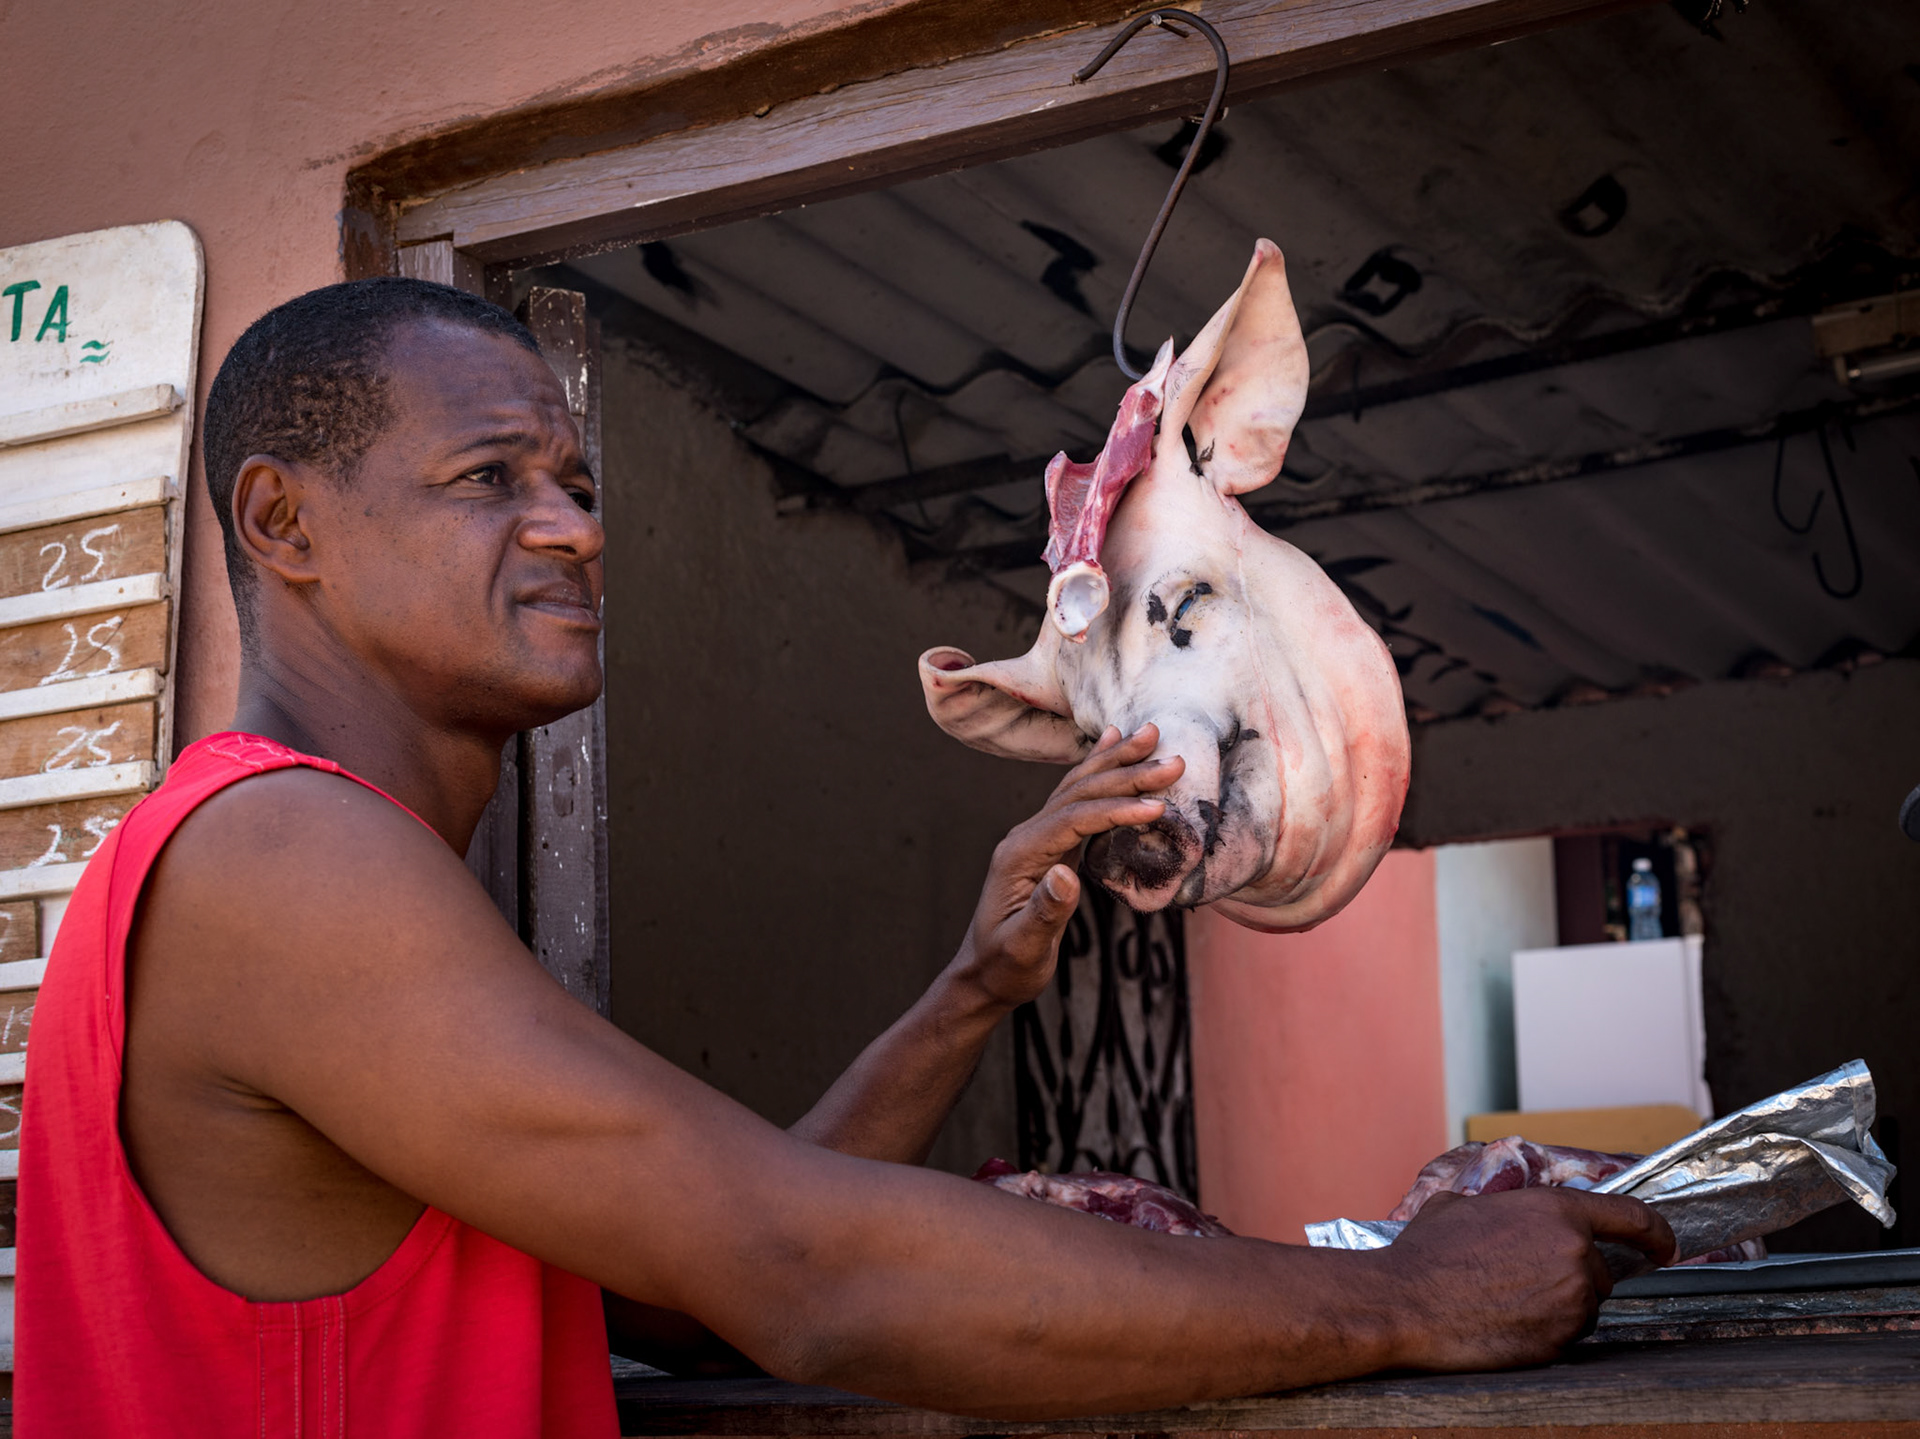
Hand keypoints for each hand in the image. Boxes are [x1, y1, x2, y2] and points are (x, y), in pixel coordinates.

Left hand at [949, 726, 1182, 1010]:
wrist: (985, 973)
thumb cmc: (1006, 966)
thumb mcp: (1024, 947)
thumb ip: (1045, 912)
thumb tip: (1066, 875)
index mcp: (1020, 855)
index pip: (1073, 820)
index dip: (1115, 810)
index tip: (1157, 807)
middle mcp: (1025, 836)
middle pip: (1079, 793)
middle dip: (1126, 774)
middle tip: (1173, 760)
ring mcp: (1036, 837)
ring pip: (1078, 788)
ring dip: (1115, 761)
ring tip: (1151, 735)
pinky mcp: (1049, 844)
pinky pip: (1077, 800)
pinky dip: (1097, 772)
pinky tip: (1111, 746)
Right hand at [1377, 1188, 1676, 1370]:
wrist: (1406, 1304)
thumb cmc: (1426, 1253)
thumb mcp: (1462, 1206)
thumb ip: (1504, 1209)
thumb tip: (1504, 1216)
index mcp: (1555, 1211)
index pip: (1631, 1216)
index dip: (1656, 1232)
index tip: (1666, 1246)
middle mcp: (1574, 1254)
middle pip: (1598, 1271)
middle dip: (1569, 1275)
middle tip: (1522, 1279)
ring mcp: (1570, 1301)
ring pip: (1582, 1305)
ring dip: (1557, 1304)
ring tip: (1505, 1301)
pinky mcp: (1559, 1341)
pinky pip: (1566, 1335)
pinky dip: (1544, 1330)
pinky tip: (1504, 1323)